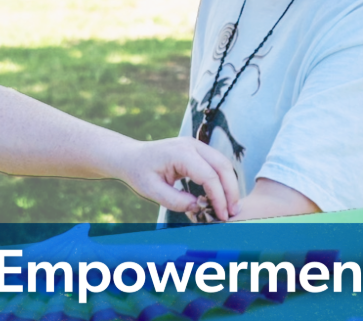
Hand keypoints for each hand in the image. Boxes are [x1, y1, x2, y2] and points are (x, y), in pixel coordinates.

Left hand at [113, 137, 240, 221]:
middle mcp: (191, 145)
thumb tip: (200, 208)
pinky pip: (216, 164)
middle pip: (223, 166)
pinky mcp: (196, 150)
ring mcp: (195, 145)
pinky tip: (221, 197)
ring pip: (223, 163)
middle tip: (233, 213)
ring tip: (230, 208)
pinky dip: (222, 179)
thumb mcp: (151, 191)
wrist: (129, 156)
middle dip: (231, 191)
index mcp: (180, 153)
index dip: (219, 198)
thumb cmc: (138, 172)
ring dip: (230, 185)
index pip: (209, 176)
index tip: (222, 216)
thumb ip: (175, 201)